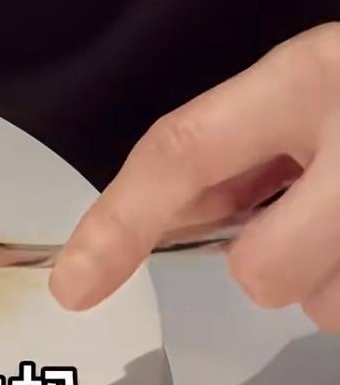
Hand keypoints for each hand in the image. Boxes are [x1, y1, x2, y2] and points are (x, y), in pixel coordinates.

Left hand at [49, 27, 339, 330]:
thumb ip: (235, 144)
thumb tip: (155, 224)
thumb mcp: (307, 84)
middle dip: (266, 263)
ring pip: (324, 306)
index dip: (120, 222)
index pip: (184, 151)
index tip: (71, 281)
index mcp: (304, 78)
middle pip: (261, 270)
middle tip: (302, 216)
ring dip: (327, 277)